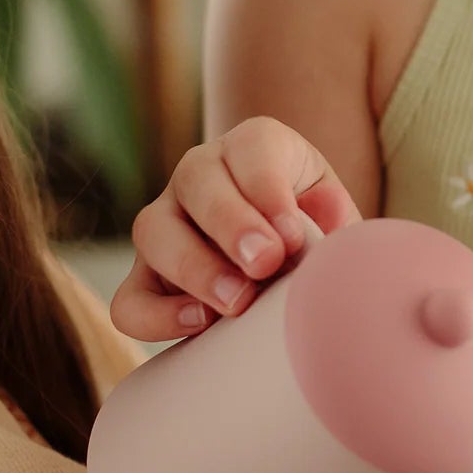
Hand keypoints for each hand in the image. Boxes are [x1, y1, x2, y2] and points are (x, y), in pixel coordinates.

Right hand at [111, 115, 360, 342]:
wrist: (297, 260)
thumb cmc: (322, 232)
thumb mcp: (339, 219)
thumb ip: (340, 231)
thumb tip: (343, 261)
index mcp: (255, 147)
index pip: (253, 149)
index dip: (269, 190)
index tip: (294, 234)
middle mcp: (202, 173)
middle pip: (197, 181)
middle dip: (231, 224)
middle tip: (265, 263)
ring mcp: (166, 222)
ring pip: (152, 230)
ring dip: (195, 267)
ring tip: (237, 302)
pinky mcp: (148, 277)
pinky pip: (130, 298)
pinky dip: (157, 315)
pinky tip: (199, 325)